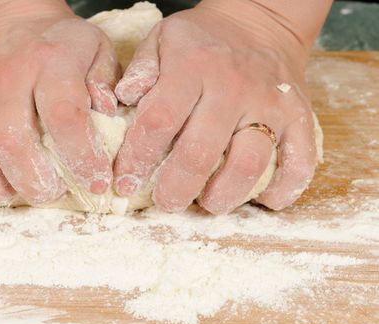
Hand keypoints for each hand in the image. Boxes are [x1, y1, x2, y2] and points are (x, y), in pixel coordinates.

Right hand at [0, 0, 119, 204]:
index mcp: (50, 63)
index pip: (65, 119)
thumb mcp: (95, 47)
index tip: (97, 183)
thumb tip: (107, 117)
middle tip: (52, 194)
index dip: (83, 160)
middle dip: (35, 184)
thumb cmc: (56, 41)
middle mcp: (4, 76)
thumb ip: (106, 82)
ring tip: (12, 195)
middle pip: (11, 143)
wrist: (3, 13)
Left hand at [114, 0, 329, 213]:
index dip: (137, 158)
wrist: (260, 21)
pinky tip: (265, 199)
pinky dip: (285, 188)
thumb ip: (140, 68)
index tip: (125, 182)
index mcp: (192, 68)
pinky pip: (299, 161)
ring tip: (209, 203)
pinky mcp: (299, 116)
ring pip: (248, 164)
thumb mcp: (162, 38)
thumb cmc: (203, 40)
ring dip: (225, 195)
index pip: (159, 120)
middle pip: (200, 153)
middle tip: (166, 202)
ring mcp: (269, 104)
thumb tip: (124, 98)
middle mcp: (232, 88)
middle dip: (176, 188)